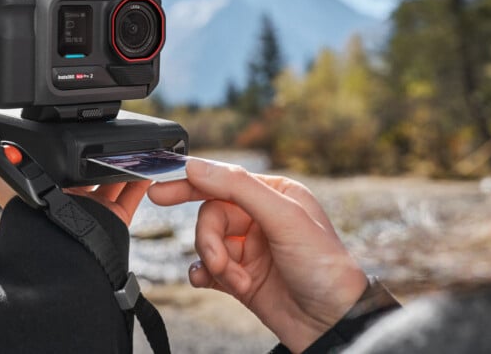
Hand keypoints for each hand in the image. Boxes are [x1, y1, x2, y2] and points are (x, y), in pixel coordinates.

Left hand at [0, 100, 149, 225]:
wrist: (60, 245)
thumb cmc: (24, 212)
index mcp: (43, 184)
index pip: (55, 156)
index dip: (63, 139)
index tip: (75, 119)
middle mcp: (69, 196)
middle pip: (86, 165)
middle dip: (98, 148)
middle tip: (110, 126)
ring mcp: (93, 208)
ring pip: (113, 178)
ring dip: (124, 161)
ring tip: (134, 140)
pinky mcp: (114, 219)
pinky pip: (133, 196)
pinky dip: (143, 181)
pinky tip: (150, 163)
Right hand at [148, 159, 367, 351]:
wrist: (332, 324)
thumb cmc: (323, 267)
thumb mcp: (284, 218)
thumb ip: (238, 188)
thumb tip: (197, 166)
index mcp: (275, 194)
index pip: (223, 180)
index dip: (189, 183)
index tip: (158, 191)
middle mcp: (260, 218)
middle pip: (211, 215)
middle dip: (210, 240)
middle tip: (216, 260)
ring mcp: (250, 249)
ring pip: (208, 243)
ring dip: (217, 263)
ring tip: (237, 281)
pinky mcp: (241, 277)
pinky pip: (207, 268)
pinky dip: (205, 275)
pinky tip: (209, 282)